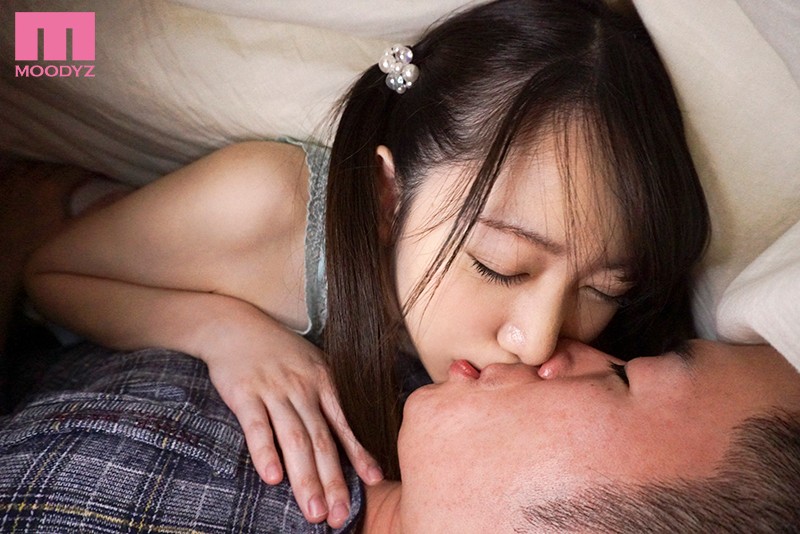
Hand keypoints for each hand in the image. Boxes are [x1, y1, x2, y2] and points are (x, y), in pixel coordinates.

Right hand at [203, 321, 382, 527]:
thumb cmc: (279, 351)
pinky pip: (257, 427)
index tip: (373, 482)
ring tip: (313, 511)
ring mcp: (275, 391)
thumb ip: (329, 397)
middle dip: (333, 481)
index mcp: (324, 382)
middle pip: (322, 441)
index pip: (344, 426)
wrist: (236, 326)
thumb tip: (350, 432)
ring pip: (294, 440)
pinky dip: (265, 453)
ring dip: (305, 478)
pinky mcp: (245, 394)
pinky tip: (272, 477)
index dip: (359, 456)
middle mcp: (303, 388)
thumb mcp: (312, 365)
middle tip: (339, 516)